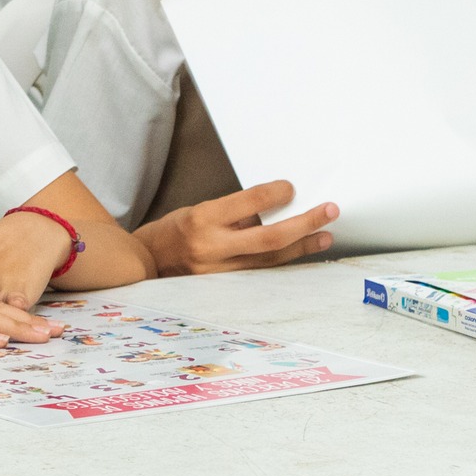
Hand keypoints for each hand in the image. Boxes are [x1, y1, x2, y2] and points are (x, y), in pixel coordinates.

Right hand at [134, 180, 335, 276]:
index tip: (292, 187)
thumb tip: (274, 205)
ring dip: (302, 247)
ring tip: (325, 235)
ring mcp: (219, 272)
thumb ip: (234, 211)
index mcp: (203, 219)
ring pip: (270, 260)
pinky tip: (300, 252)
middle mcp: (212, 247)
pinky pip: (260, 273)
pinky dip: (283, 261)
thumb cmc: (173, 231)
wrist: (146, 264)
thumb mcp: (199, 210)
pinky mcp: (225, 288)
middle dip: (304, 224)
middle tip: (329, 211)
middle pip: (268, 238)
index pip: (248, 203)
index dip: (274, 194)